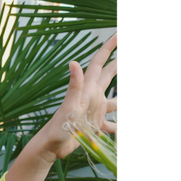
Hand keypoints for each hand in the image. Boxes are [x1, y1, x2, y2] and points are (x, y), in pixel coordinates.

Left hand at [31, 31, 119, 160]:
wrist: (52, 146)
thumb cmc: (59, 126)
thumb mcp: (70, 105)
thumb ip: (74, 85)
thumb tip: (73, 62)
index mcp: (88, 88)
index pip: (100, 62)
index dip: (109, 47)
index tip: (118, 34)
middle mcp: (93, 96)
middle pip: (109, 75)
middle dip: (119, 65)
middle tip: (128, 57)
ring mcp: (94, 111)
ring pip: (114, 101)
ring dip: (122, 100)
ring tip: (127, 99)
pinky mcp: (95, 125)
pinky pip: (112, 124)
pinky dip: (119, 126)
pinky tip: (122, 128)